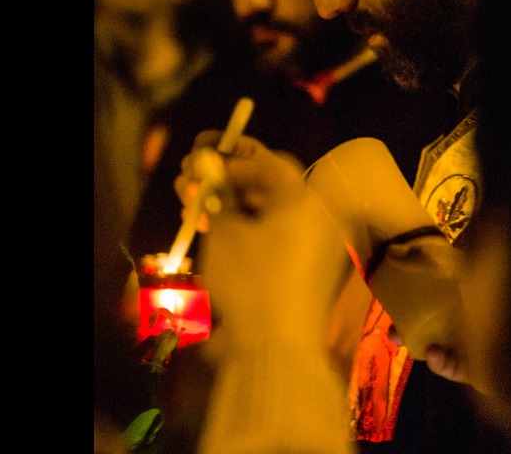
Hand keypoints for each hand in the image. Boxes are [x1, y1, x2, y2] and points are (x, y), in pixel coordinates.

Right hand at [177, 133, 352, 351]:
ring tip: (194, 214)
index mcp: (306, 199)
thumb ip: (217, 195)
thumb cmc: (251, 279)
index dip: (232, 161)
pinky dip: (251, 234)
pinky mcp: (313, 273)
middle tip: (190, 188)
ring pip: (272, 216)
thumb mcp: (225, 232)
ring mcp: (320, 247)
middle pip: (271, 189)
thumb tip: (210, 172)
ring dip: (233, 210)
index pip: (270, 164)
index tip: (201, 168)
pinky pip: (280, 240)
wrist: (277, 349)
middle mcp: (321, 217)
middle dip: (227, 186)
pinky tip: (219, 239)